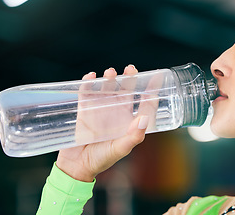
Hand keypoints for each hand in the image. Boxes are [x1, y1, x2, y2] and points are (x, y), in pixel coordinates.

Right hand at [56, 65, 147, 181]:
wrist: (77, 165)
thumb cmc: (102, 159)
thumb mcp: (121, 149)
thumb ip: (133, 136)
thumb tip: (143, 119)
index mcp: (129, 120)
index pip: (144, 102)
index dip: (151, 89)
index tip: (158, 76)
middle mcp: (117, 112)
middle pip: (126, 90)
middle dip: (129, 78)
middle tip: (131, 69)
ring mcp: (100, 108)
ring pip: (107, 87)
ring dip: (109, 78)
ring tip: (110, 73)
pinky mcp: (84, 109)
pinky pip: (86, 92)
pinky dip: (88, 83)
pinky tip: (91, 77)